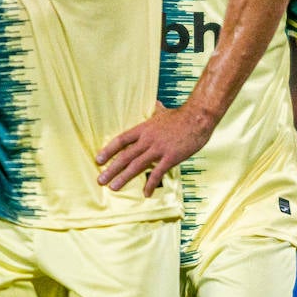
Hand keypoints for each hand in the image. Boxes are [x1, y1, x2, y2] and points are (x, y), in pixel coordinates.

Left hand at [96, 102, 214, 196]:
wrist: (198, 118)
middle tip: (100, 180)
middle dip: (111, 169)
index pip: (121, 140)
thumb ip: (157, 110)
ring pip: (136, 165)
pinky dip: (150, 184)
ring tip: (114, 187)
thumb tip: (156, 103)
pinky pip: (157, 173)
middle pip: (125, 156)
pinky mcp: (170, 157)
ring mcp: (158, 149)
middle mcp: (148, 139)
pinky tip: (146, 193)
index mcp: (144, 128)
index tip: (98, 160)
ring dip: (123, 178)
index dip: (108, 150)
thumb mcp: (165, 111)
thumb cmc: (183, 115)